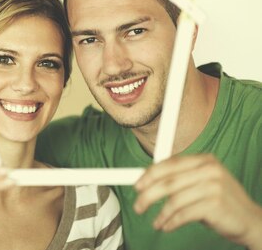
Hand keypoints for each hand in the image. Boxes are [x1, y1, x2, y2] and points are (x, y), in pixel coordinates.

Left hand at [134, 154, 261, 248]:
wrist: (252, 221)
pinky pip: (183, 214)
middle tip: (138, 206)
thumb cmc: (221, 203)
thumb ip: (181, 180)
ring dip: (160, 214)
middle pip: (168, 181)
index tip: (137, 185)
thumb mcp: (203, 184)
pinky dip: (171, 221)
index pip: (170, 164)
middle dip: (148, 195)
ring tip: (156, 222)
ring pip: (174, 199)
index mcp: (205, 160)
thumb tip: (148, 182)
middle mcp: (210, 170)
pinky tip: (166, 226)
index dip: (150, 174)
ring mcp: (214, 187)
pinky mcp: (215, 204)